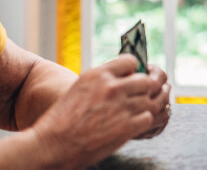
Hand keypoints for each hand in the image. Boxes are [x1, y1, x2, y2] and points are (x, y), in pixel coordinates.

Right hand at [28, 55, 166, 166]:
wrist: (53, 146)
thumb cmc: (61, 120)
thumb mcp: (79, 90)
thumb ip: (101, 82)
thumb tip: (122, 78)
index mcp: (97, 75)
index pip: (130, 61)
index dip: (136, 68)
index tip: (138, 73)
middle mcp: (111, 87)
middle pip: (145, 80)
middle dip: (148, 86)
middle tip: (151, 90)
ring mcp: (121, 107)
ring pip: (151, 98)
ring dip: (152, 102)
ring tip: (154, 103)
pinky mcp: (127, 127)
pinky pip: (148, 117)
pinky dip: (146, 120)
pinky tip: (140, 122)